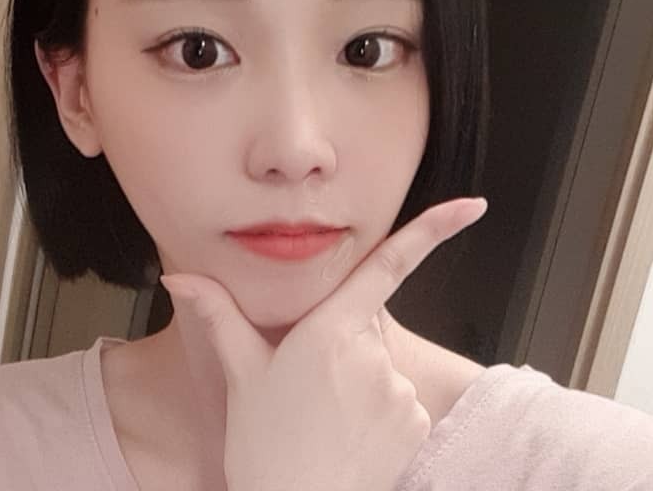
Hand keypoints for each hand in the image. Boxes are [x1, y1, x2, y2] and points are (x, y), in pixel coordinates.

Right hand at [159, 197, 487, 490]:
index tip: (471, 207)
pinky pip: (401, 402)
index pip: (388, 264)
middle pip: (364, 325)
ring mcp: (398, 389)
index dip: (434, 229)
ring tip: (322, 419)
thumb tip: (180, 278)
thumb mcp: (240, 374)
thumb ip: (219, 315)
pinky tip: (348, 436)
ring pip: (381, 367)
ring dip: (358, 382)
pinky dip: (380, 413)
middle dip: (341, 341)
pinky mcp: (416, 422)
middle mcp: (371, 353)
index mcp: (328, 329)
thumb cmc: (263, 446)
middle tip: (306, 386)